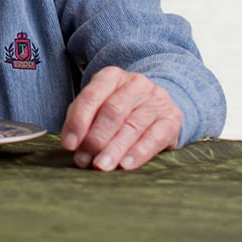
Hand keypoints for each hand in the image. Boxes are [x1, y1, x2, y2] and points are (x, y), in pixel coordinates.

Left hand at [60, 66, 181, 171]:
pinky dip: (139, 153)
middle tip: (84, 160)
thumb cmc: (119, 109)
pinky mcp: (172, 118)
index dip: (79, 121)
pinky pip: (154, 137)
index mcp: (112, 76)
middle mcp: (136, 84)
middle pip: (113, 112)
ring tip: (101, 166)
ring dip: (114, 149)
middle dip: (96, 138)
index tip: (69, 144)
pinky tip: (126, 165)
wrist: (156, 104)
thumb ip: (82, 120)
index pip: (92, 96)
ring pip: (132, 126)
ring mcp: (156, 100)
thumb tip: (72, 144)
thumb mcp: (97, 106)